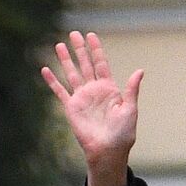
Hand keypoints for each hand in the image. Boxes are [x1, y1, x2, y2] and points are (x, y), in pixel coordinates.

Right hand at [41, 32, 143, 185]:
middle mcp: (93, 90)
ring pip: (71, 74)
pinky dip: (52, 81)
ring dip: (65, 60)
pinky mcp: (71, 108)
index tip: (91, 36)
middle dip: (79, 49)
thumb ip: (132, 89)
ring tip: (59, 45)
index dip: (96, 50)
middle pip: (85, 65)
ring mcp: (81, 98)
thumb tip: (139, 70)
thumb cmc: (122, 133)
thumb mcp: (130, 109)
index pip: (101, 64)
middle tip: (73, 34)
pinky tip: (45, 70)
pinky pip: (59, 91)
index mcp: (109, 89)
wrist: (107, 151)